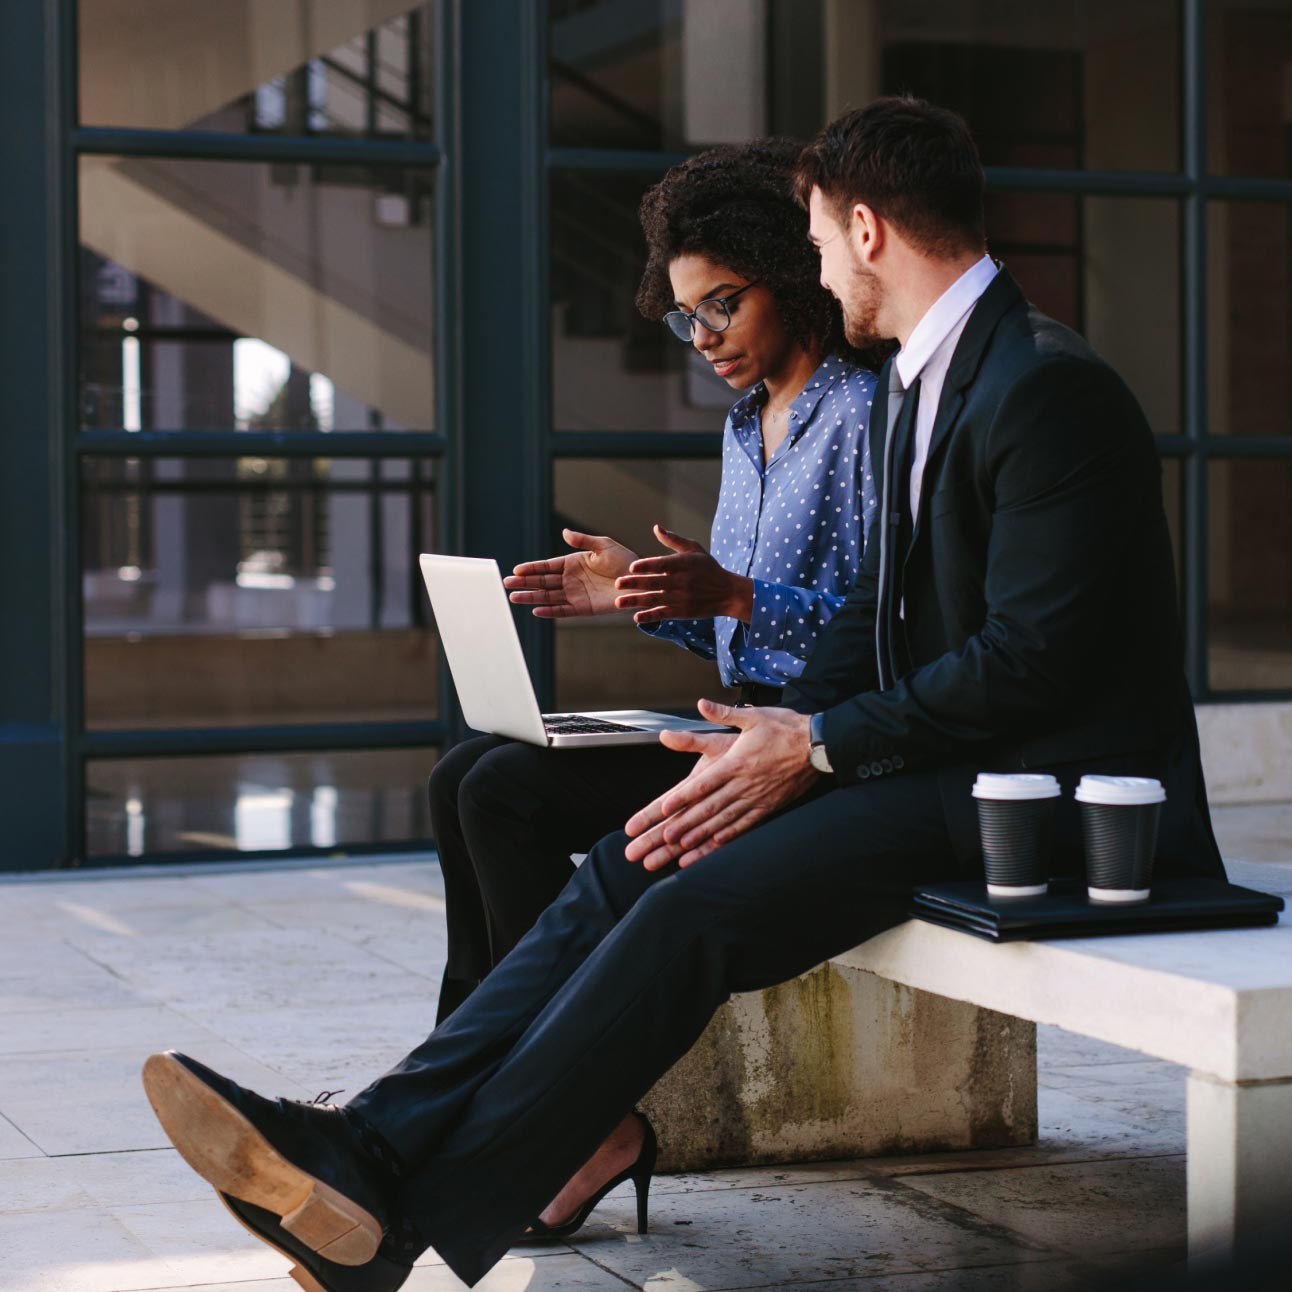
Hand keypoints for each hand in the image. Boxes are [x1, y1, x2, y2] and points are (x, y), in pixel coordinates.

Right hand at [505, 530, 636, 617]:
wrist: (640, 582)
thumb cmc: (624, 561)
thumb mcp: (603, 546)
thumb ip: (583, 541)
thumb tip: (564, 532)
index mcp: (572, 563)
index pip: (547, 566)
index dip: (531, 568)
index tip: (516, 570)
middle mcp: (571, 580)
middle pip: (542, 582)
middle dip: (524, 582)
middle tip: (506, 583)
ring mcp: (575, 594)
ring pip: (548, 596)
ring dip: (531, 597)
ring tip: (514, 597)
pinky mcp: (583, 608)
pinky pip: (563, 610)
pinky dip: (550, 611)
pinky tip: (536, 610)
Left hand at [614, 525, 753, 623]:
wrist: (728, 593)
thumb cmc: (708, 568)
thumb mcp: (694, 550)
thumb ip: (673, 540)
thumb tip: (656, 528)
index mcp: (684, 564)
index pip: (662, 565)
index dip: (647, 566)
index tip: (632, 567)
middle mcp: (681, 582)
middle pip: (654, 583)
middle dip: (635, 583)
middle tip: (617, 583)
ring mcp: (681, 598)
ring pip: (654, 599)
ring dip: (635, 601)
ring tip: (619, 602)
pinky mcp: (681, 612)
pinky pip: (662, 614)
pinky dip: (650, 616)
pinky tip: (637, 617)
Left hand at [624, 701, 818, 868]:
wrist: (818, 745)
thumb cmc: (785, 728)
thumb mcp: (753, 716)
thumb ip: (724, 713)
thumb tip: (702, 704)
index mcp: (736, 762)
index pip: (704, 783)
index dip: (683, 797)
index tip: (665, 808)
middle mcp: (744, 783)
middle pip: (710, 807)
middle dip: (687, 823)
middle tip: (667, 836)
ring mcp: (757, 797)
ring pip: (725, 820)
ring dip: (703, 834)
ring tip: (684, 846)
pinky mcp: (769, 805)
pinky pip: (746, 824)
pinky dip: (729, 835)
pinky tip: (716, 843)